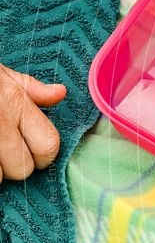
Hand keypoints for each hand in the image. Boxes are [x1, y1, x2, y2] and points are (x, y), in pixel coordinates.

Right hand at [0, 65, 65, 181]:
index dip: (43, 155)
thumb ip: (30, 88)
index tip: (33, 153)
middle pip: (23, 168)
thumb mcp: (0, 75)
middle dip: (15, 166)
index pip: (49, 146)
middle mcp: (0, 122)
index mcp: (16, 103)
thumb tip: (60, 93)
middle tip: (5, 154)